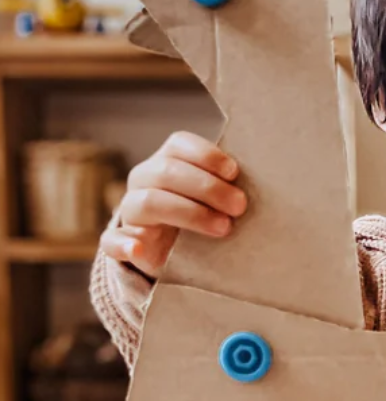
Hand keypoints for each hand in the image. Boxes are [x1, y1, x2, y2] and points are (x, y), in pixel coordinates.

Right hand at [100, 131, 245, 278]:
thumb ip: (229, 186)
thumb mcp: (217, 199)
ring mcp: (131, 212)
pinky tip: (137, 248)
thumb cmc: (206, 217)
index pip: (179, 145)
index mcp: (168, 162)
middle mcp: (145, 181)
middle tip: (240, 206)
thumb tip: (260, 182)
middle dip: (207, 188)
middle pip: (166, 172)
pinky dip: (122, 244)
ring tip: (222, 228)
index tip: (234, 172)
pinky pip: (111, 240)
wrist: (176, 255)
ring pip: (146, 202)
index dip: (206, 155)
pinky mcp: (121, 243)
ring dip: (187, 213)